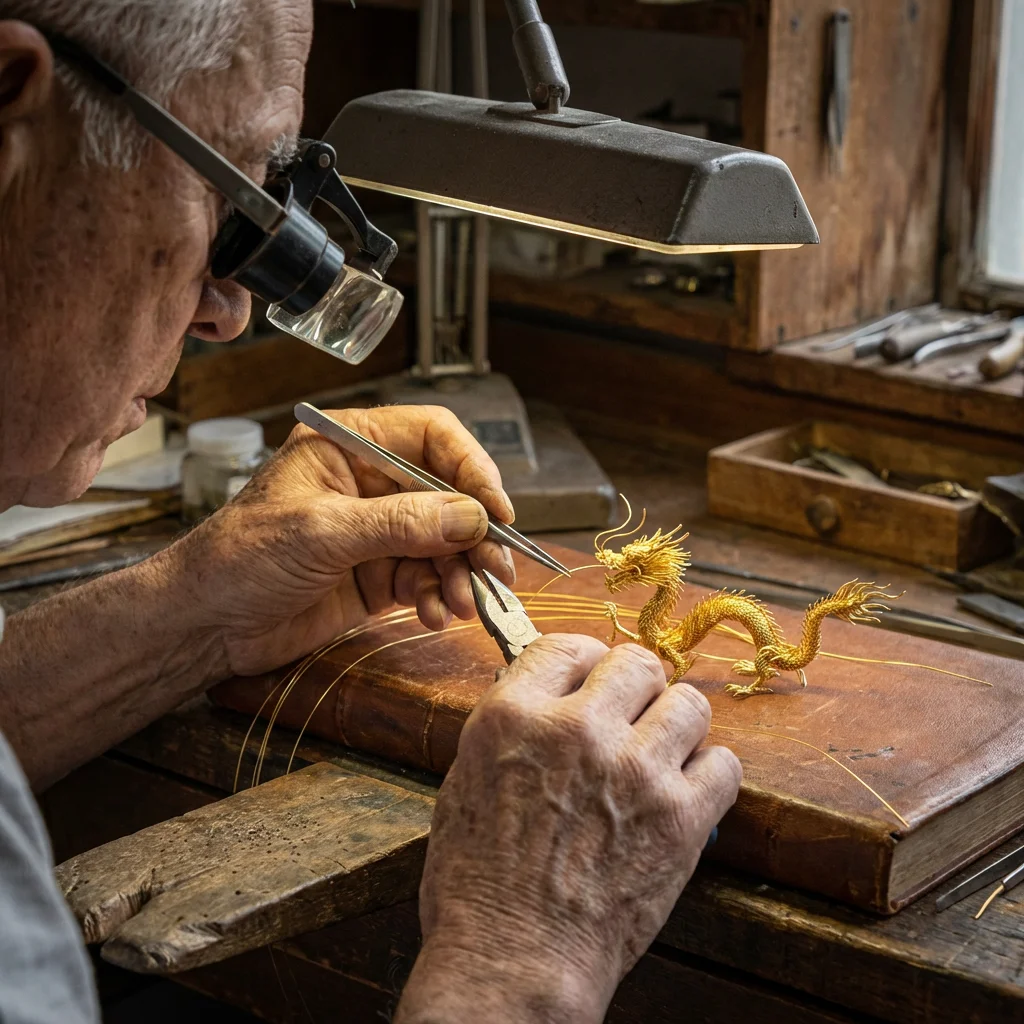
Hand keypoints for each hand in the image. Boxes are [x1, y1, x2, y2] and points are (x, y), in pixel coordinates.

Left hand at [164, 405, 515, 678]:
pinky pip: (426, 579)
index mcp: (351, 446)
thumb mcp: (321, 531)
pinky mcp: (379, 575)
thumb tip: (471, 517)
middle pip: (450, 495)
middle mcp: (371, 482)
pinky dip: (437, 597)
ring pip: (444, 543)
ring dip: (460, 574)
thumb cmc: (240, 557)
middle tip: (495, 569)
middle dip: (474, 534)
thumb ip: (399, 523)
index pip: (433, 437)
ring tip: (463, 603)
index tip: (496, 511)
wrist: (204, 625)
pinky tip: (433, 615)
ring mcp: (378, 531)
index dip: (472, 468)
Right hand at [396, 635, 741, 1023]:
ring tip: (661, 754)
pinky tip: (686, 793)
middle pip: (636, 663)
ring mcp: (633, 770)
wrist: (513, 961)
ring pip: (688, 703)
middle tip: (632, 715)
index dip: (585, 661)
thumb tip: (551, 697)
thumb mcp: (465, 781)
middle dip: (636, 686)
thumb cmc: (477, 884)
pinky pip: (724, 764)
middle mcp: (576, 730)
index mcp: (514, 716)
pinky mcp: (679, 818)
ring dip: (676, 726)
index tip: (593, 677)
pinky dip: (709, 776)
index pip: (567, 646)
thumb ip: (511, 728)